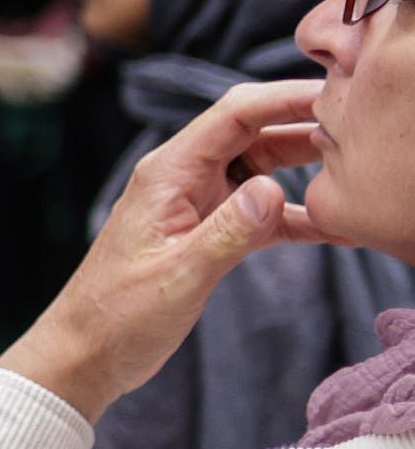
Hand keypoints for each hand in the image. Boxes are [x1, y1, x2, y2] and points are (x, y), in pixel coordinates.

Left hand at [1, 76, 325, 418]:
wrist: (86, 354)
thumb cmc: (117, 316)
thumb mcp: (178, 275)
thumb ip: (227, 232)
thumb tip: (272, 188)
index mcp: (168, 173)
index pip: (234, 114)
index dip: (286, 98)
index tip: (337, 94)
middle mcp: (183, 178)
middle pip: (255, 133)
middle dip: (308, 127)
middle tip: (363, 132)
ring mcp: (197, 203)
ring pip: (263, 169)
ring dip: (309, 171)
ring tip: (358, 174)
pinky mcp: (208, 233)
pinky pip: (262, 213)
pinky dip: (299, 217)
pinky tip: (340, 226)